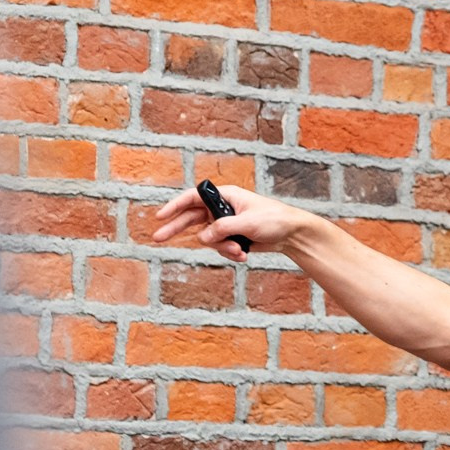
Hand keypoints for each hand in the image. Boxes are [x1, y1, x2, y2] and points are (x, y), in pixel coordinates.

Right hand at [149, 182, 314, 262]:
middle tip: (157, 238)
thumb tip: (203, 238)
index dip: (175, 206)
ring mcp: (226, 224)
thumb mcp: (247, 223)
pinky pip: (221, 247)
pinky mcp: (232, 238)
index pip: (193, 198)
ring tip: (239, 249)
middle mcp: (222, 208)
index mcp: (225, 196)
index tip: (160, 216)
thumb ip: (222, 229)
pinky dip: (230, 252)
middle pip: (191, 219)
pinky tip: (244, 254)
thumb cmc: (273, 219)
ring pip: (208, 239)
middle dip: (177, 229)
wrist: (291, 234)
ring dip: (221, 247)